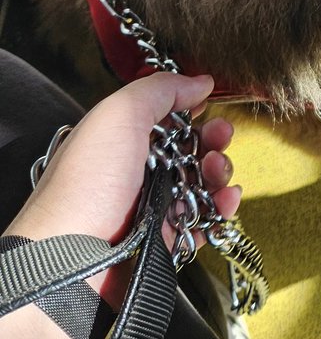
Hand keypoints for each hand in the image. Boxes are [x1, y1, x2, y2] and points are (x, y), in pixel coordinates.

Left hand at [5, 72, 240, 253]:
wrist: (74, 258)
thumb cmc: (86, 184)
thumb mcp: (118, 115)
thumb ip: (161, 90)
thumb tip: (200, 81)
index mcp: (120, 140)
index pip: (164, 119)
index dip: (189, 110)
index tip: (206, 105)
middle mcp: (137, 172)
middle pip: (189, 149)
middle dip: (212, 138)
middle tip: (220, 136)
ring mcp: (154, 206)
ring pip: (202, 182)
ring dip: (220, 171)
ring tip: (218, 170)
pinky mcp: (170, 239)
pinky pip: (206, 219)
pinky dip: (223, 208)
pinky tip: (227, 199)